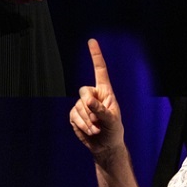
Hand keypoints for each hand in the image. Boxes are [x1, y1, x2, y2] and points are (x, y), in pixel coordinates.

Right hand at [70, 39, 124, 159]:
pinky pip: (73, 117)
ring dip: (88, 121)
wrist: (104, 145)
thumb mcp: (111, 120)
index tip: (91, 40)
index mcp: (105, 91)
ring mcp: (82, 104)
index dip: (95, 55)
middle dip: (89, 107)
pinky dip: (82, 126)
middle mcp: (93, 95)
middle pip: (83, 91)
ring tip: (97, 128)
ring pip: (78, 107)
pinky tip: (90, 130)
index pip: (100, 70)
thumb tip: (87, 100)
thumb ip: (100, 110)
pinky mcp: (74, 115)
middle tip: (99, 120)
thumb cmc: (113, 130)